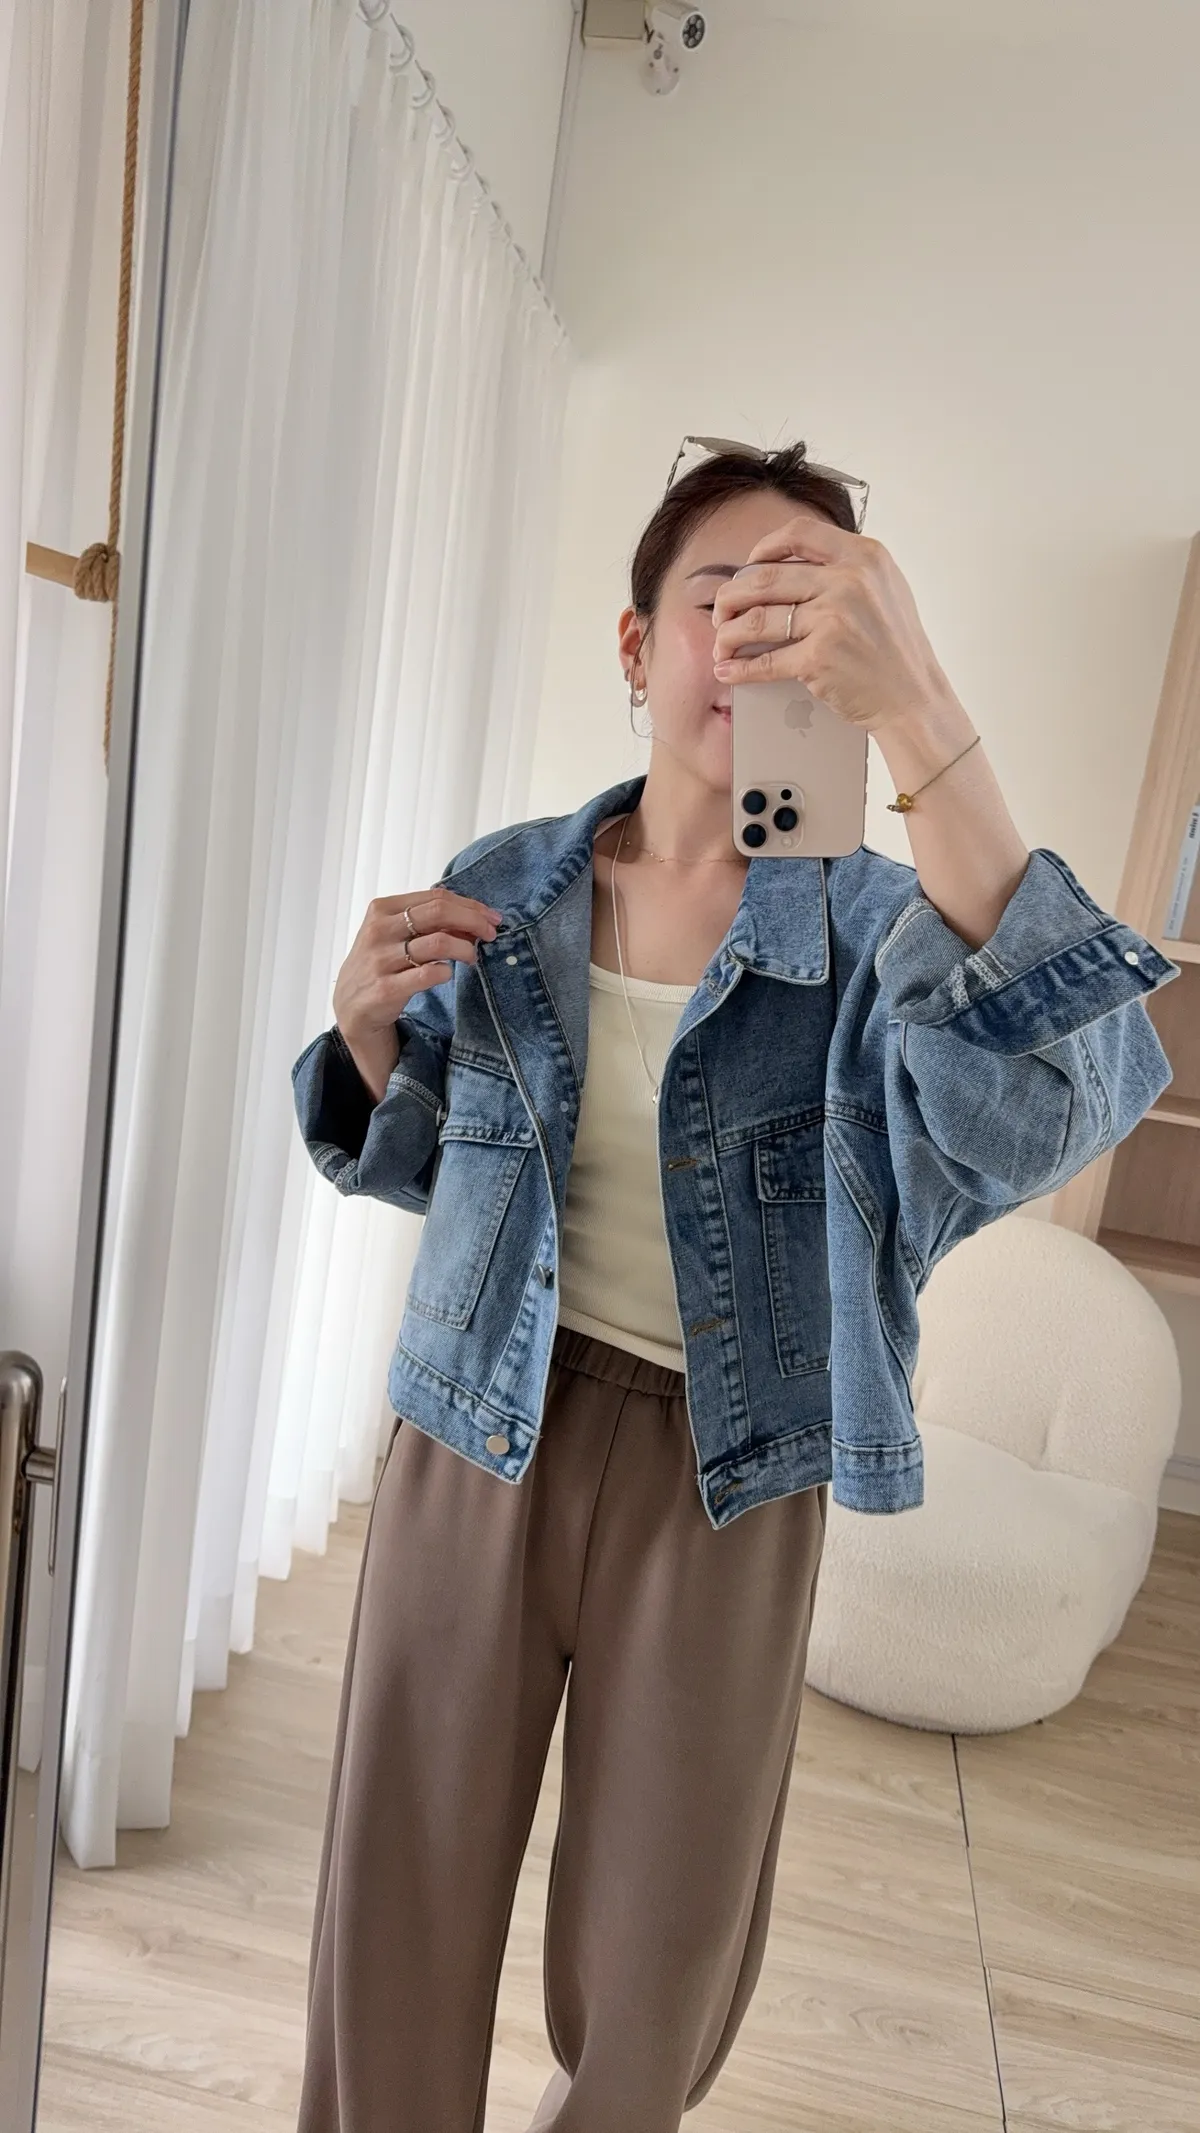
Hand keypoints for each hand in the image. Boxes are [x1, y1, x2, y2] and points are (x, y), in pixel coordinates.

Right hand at [333, 885, 502, 1102]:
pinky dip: (447, 971)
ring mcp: (381, 959)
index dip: (470, 905)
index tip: (490, 917)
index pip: (436, 897)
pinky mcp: (387, 988)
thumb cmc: (380, 964)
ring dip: (465, 948)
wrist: (351, 1005)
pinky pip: (429, 974)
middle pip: (439, 912)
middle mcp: (379, 930)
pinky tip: (447, 973)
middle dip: (473, 921)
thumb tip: (472, 918)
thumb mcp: (393, 934)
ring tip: (472, 957)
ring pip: (439, 942)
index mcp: (382, 909)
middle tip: (491, 934)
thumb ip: (427, 922)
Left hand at [710, 513, 959, 735]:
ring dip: (729, 632)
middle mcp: (849, 581)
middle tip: (722, 611)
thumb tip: (787, 562)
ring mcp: (833, 618)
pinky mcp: (820, 657)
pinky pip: (766, 660)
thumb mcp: (884, 588)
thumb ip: (846, 568)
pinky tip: (728, 669)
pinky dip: (740, 667)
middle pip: (766, 577)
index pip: (799, 533)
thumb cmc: (896, 647)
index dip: (764, 547)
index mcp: (864, 556)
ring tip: (721, 642)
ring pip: (758, 619)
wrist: (914, 696)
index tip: (748, 566)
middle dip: (732, 595)